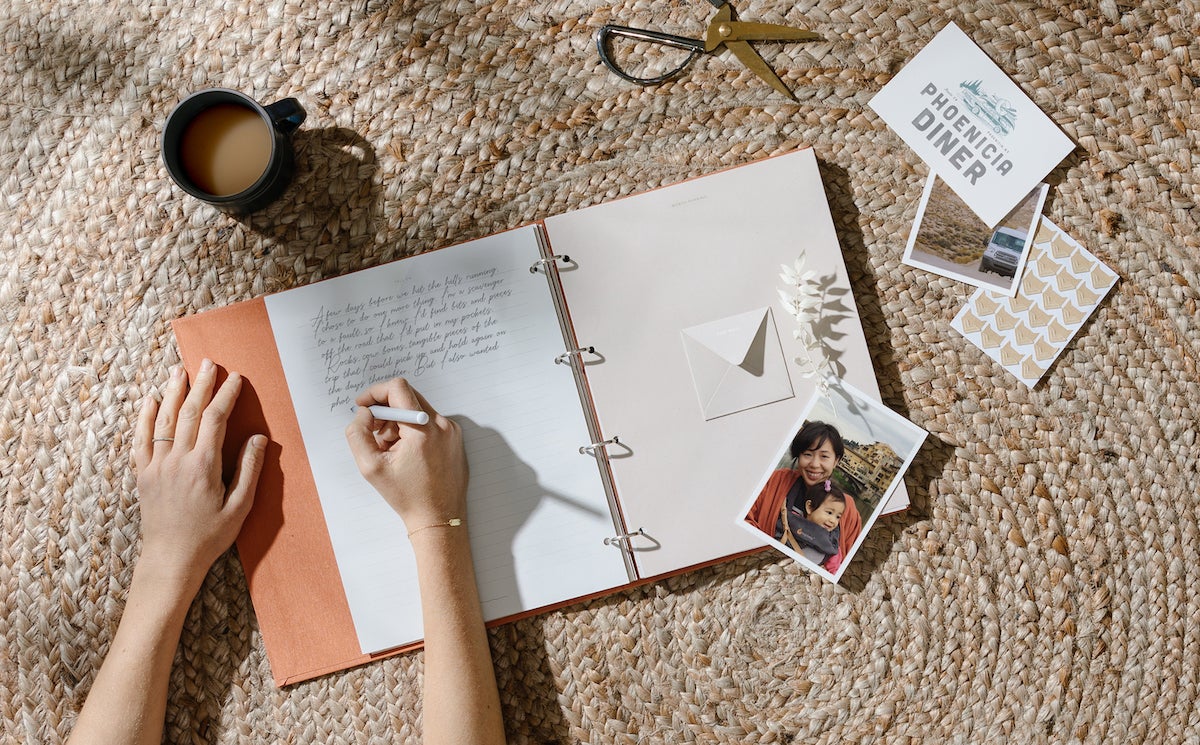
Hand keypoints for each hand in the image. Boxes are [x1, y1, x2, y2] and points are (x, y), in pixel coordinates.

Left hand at [132, 360, 266, 588]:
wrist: (170, 559)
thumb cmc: (209, 536)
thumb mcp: (239, 507)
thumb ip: (249, 470)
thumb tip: (257, 438)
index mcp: (203, 466)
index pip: (214, 419)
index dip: (225, 396)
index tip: (235, 379)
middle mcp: (176, 460)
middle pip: (188, 412)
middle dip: (200, 384)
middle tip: (208, 363)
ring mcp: (156, 466)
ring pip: (163, 419)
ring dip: (173, 392)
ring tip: (180, 371)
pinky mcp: (143, 474)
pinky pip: (141, 439)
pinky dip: (144, 417)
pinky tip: (150, 400)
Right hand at [344, 378, 467, 529]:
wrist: (438, 518)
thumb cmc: (407, 497)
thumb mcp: (371, 467)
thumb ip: (358, 434)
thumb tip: (363, 413)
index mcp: (423, 429)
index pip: (398, 388)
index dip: (375, 393)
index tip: (363, 407)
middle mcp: (442, 425)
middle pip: (407, 397)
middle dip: (385, 411)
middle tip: (375, 434)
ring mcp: (452, 431)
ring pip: (417, 410)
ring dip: (398, 423)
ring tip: (392, 450)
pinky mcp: (455, 438)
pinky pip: (429, 422)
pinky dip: (413, 430)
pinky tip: (408, 454)